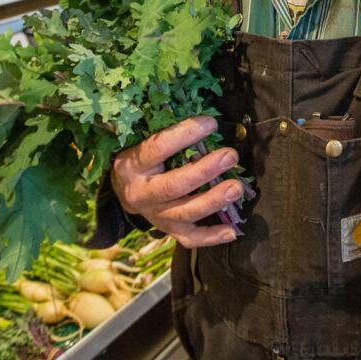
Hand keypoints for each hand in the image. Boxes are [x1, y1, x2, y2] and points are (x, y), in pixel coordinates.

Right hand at [112, 116, 242, 247]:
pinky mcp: (168, 230)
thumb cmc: (143, 160)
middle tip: (230, 155)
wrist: (124, 191)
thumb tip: (207, 121)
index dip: (185, 135)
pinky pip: (190, 238)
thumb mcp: (143, 143)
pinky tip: (232, 231)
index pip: (158, 148)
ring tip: (236, 188)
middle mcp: (141, 194)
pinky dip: (212, 236)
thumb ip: (170, 135)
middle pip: (174, 186)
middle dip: (205, 171)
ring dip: (213, 201)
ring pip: (185, 213)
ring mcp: (155, 216)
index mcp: (132, 165)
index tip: (210, 123)